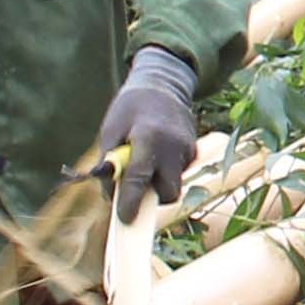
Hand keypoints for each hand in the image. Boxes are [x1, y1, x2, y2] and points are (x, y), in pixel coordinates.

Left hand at [98, 48, 197, 220]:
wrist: (163, 84)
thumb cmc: (130, 108)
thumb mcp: (111, 130)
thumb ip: (110, 163)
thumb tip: (111, 195)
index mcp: (148, 137)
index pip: (139, 178)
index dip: (130, 202)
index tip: (124, 219)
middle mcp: (172, 145)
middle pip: (168, 192)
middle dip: (153, 198)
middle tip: (136, 189)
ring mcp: (187, 148)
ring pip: (174, 183)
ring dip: (158, 183)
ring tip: (145, 162)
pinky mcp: (193, 150)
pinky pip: (178, 172)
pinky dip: (166, 171)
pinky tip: (158, 153)